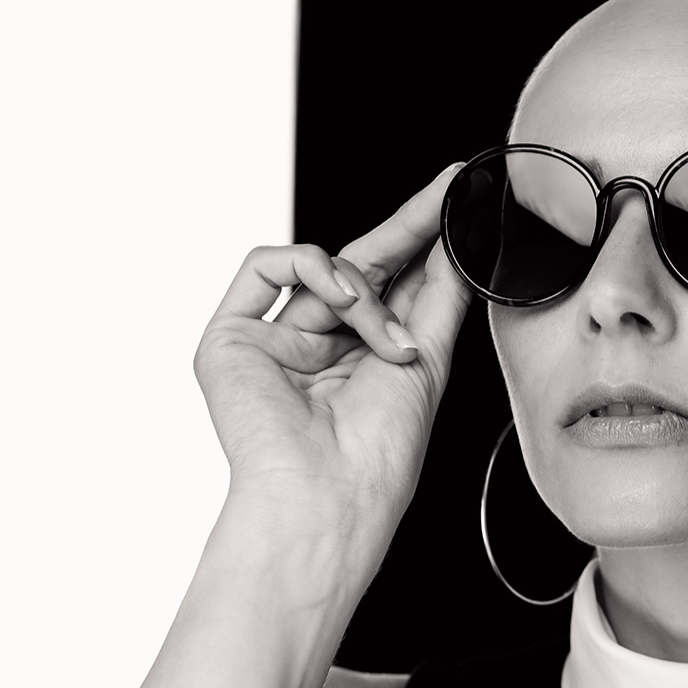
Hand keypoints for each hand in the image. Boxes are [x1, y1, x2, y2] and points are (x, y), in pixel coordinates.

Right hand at [192, 163, 472, 529]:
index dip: (421, 243)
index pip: (391, 285)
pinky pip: (266, 266)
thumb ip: (439, 295)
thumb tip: (456, 244)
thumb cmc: (380, 451)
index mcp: (360, 359)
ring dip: (364, 291)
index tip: (454, 200)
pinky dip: (313, 270)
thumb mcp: (427, 358)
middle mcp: (317, 348)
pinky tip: (339, 300)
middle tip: (443, 193)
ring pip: (320, 267)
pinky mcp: (231, 338)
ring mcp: (273, 342)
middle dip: (406, 229)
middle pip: (359, 265)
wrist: (331, 494)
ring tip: (386, 340)